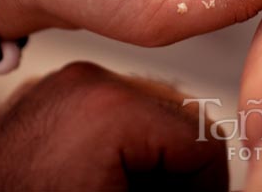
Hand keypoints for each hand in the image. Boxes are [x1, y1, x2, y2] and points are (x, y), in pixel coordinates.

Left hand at [0, 62, 225, 191]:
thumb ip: (181, 190)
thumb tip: (210, 185)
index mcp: (113, 109)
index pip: (204, 139)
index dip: (210, 185)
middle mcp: (91, 80)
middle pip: (182, 117)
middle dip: (183, 167)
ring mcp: (67, 82)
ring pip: (151, 109)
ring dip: (157, 153)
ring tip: (138, 188)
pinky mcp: (50, 94)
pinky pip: (111, 107)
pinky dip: (123, 141)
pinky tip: (111, 175)